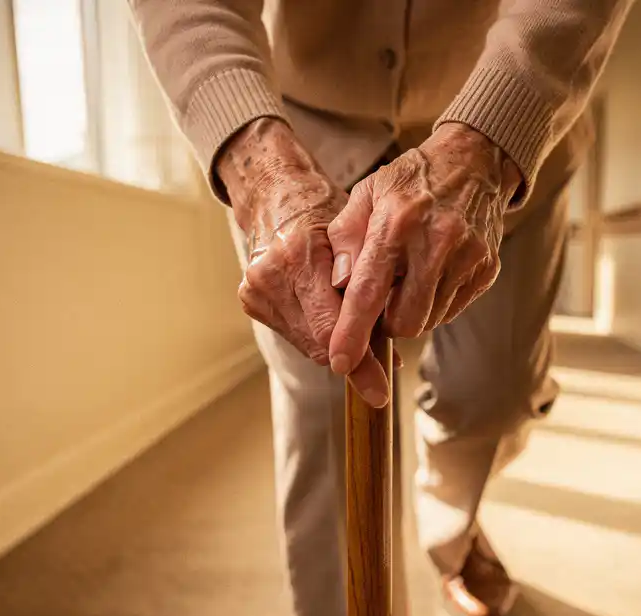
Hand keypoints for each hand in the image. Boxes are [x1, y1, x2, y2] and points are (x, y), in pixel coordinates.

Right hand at [218, 118, 390, 405]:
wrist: (281, 197)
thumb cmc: (331, 218)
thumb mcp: (361, 243)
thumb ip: (374, 292)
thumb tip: (391, 354)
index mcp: (300, 253)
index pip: (332, 327)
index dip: (359, 362)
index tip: (379, 392)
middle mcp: (271, 273)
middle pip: (318, 341)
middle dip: (352, 356)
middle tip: (380, 372)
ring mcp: (255, 288)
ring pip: (307, 343)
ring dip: (335, 345)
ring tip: (356, 335)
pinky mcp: (249, 299)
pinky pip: (294, 333)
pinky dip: (317, 333)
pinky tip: (327, 318)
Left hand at [326, 123, 521, 378]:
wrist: (474, 162)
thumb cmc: (410, 182)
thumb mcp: (367, 194)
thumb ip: (345, 239)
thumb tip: (338, 286)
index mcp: (396, 223)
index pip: (369, 293)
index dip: (352, 333)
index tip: (339, 362)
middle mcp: (436, 243)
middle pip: (405, 321)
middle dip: (387, 323)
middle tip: (383, 298)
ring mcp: (467, 258)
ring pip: (430, 320)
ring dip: (412, 312)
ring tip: (409, 278)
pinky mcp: (487, 270)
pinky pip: (452, 310)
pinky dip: (436, 303)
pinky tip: (433, 275)